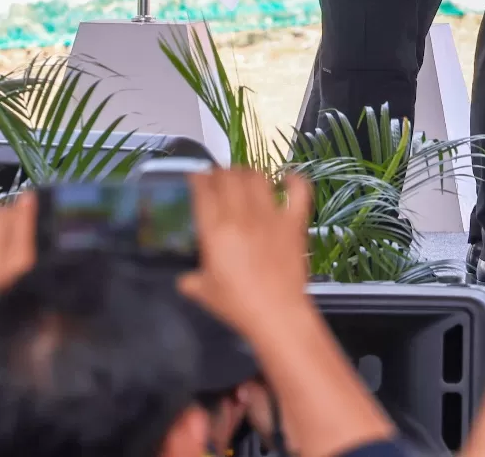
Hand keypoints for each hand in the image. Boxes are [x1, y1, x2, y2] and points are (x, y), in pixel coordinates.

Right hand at [179, 169, 315, 344]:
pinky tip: (287, 178)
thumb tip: (185, 278)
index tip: (196, 176)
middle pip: (230, 177)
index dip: (198, 178)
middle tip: (218, 177)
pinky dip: (293, 179)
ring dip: (248, 172)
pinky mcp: (295, 221)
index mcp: (216, 231)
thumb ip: (190, 280)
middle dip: (221, 172)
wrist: (277, 312)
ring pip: (259, 178)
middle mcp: (242, 216)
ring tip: (244, 176)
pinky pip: (299, 190)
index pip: (203, 190)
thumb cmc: (237, 304)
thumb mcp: (203, 292)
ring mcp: (272, 216)